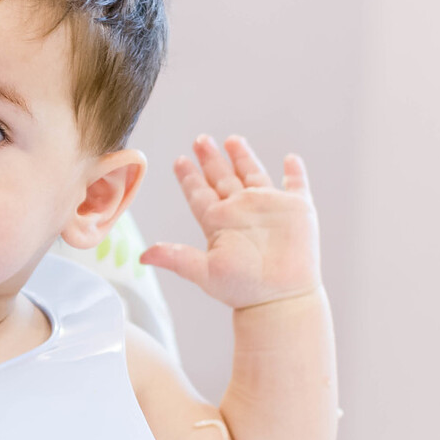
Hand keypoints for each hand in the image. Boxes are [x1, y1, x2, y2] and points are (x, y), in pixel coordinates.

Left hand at [139, 135, 320, 309]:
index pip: (200, 193)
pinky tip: (291, 159)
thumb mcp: (204, 271)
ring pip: (253, 174)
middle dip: (211, 159)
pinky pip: (297, 186)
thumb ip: (175, 257)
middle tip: (200, 140)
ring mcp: (269, 208)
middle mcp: (241, 210)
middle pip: (222, 177)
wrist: (279, 299)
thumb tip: (142, 256)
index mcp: (219, 221)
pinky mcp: (297, 211)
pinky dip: (295, 173)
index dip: (190, 177)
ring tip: (232, 140)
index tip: (180, 160)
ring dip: (244, 157)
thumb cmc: (242, 289)